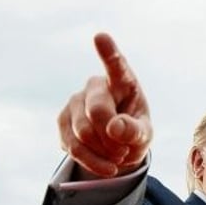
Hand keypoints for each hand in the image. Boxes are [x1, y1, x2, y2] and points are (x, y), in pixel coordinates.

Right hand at [58, 33, 151, 176]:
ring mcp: (75, 102)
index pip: (116, 65)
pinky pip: (74, 147)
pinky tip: (106, 166)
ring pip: (83, 132)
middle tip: (124, 152)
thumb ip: (135, 131)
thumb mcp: (143, 135)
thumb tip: (114, 129)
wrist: (115, 150)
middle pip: (97, 110)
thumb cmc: (133, 134)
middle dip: (112, 138)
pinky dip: (93, 162)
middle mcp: (94, 86)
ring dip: (103, 153)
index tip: (101, 37)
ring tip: (117, 158)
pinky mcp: (62, 122)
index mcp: (121, 82)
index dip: (109, 53)